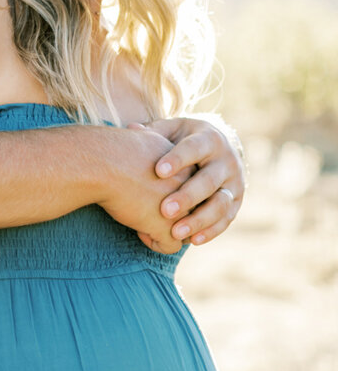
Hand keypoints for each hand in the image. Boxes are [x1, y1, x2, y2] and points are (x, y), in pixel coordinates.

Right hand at [95, 126, 192, 254]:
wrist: (105, 162)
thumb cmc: (115, 148)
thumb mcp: (140, 136)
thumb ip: (147, 137)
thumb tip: (136, 129)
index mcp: (187, 165)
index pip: (190, 187)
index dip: (172, 192)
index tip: (148, 190)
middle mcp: (191, 187)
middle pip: (191, 210)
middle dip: (173, 215)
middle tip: (148, 210)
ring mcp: (183, 209)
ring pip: (185, 231)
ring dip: (166, 231)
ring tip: (142, 223)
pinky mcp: (169, 228)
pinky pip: (171, 246)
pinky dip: (155, 243)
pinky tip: (139, 230)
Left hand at [144, 117, 244, 245]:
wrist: (217, 147)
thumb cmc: (184, 138)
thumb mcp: (173, 130)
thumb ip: (155, 132)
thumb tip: (133, 129)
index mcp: (209, 138)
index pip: (194, 148)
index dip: (178, 159)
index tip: (158, 172)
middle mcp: (226, 161)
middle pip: (209, 180)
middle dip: (187, 197)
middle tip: (165, 211)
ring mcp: (234, 183)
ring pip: (220, 203)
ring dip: (199, 220)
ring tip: (176, 233)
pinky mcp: (236, 201)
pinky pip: (226, 219)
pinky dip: (211, 231)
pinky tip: (192, 241)